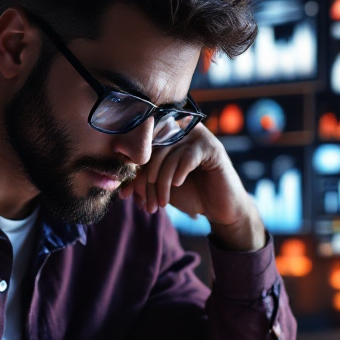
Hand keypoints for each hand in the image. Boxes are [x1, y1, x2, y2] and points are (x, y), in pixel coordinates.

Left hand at [118, 124, 266, 250]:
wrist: (219, 208)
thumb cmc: (191, 195)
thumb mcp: (162, 188)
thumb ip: (143, 181)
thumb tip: (120, 188)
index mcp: (168, 136)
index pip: (142, 150)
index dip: (133, 173)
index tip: (126, 195)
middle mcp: (182, 131)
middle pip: (153, 151)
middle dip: (145, 181)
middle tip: (144, 204)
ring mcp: (199, 137)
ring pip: (168, 156)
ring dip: (161, 184)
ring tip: (161, 204)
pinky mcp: (212, 148)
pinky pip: (188, 157)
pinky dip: (179, 173)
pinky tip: (178, 185)